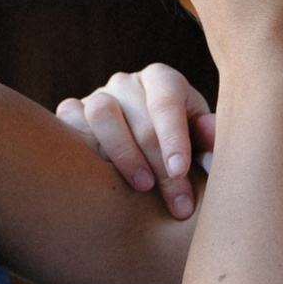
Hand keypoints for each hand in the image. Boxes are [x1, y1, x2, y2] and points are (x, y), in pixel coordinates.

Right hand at [58, 64, 216, 218]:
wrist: (142, 140)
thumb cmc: (180, 138)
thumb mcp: (199, 136)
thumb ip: (209, 139)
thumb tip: (214, 146)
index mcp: (162, 79)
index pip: (167, 102)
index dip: (174, 138)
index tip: (181, 171)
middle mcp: (127, 82)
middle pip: (140, 120)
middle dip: (160, 166)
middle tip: (178, 204)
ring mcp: (96, 96)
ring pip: (101, 116)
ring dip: (123, 156)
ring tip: (143, 187)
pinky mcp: (71, 113)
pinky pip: (68, 125)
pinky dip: (85, 152)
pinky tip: (104, 178)